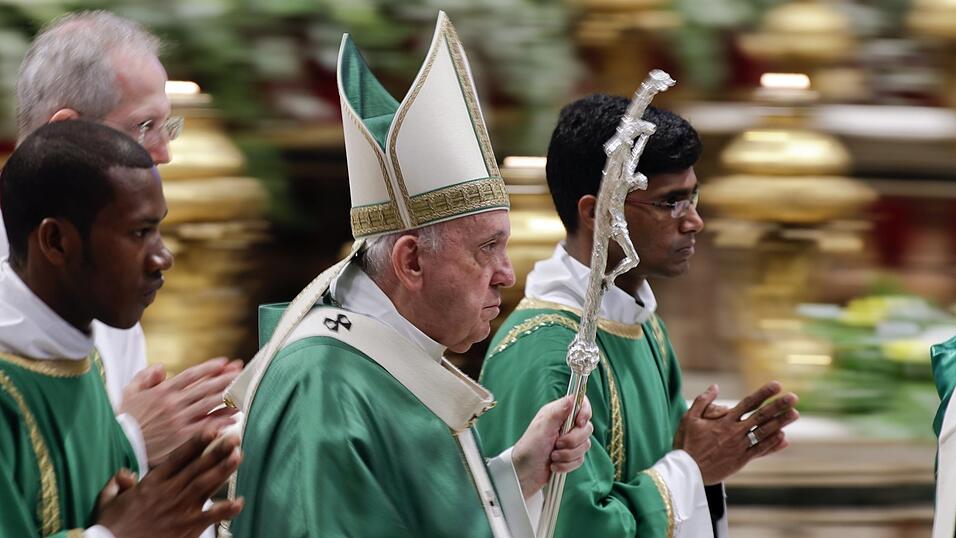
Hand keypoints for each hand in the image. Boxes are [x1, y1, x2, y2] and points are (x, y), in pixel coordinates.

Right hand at [96, 431, 243, 537]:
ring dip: (223, 470)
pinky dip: (226, 510)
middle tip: (235, 437)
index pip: (178, 458)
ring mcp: (180, 509)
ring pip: (205, 485)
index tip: (212, 430)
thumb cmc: (111, 528)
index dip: (196, 443)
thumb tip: (124, 473)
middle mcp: (168, 492)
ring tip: (238, 456)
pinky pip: (210, 516)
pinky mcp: (187, 528)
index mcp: (152, 483)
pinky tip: (239, 502)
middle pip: (197, 467)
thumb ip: (117, 483)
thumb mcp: (108, 501)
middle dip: (217, 451)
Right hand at [119, 357, 242, 465]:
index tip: (225, 362)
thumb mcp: (129, 392)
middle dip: (226, 378)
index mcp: (162, 391)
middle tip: (242, 371)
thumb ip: (145, 377)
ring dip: (228, 397)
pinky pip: (206, 427)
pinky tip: (234, 417)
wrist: (118, 446)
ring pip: (209, 405)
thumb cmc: (124, 420)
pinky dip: (221, 421)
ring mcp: (179, 420)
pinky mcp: (182, 438)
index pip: (192, 375)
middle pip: (206, 387)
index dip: (210, 368)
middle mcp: (174, 403)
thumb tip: (162, 367)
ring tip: (244, 391)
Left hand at [513, 396, 593, 498]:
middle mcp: (566, 425)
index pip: (581, 404)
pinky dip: (567, 464)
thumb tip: (572, 397)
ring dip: (568, 454)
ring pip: (585, 445)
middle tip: (557, 444)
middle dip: (573, 440)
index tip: (579, 423)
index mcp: (558, 414)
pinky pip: (580, 459)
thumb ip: (558, 411)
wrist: (525, 472)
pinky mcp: (571, 455)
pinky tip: (555, 464)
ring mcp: (570, 441)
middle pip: (587, 428)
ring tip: (553, 456)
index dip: (585, 413)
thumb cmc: (529, 448)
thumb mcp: (542, 427)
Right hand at [675, 381, 798, 484]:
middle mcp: (735, 432)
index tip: (777, 385)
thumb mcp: (689, 418)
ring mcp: (740, 446)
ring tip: (795, 414)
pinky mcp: (741, 460)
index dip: (763, 393)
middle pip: (761, 416)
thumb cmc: (687, 443)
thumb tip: (714, 386)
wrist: (688, 470)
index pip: (748, 403)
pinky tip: (784, 437)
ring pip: (765, 432)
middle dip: (778, 406)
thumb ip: (702, 401)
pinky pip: (760, 450)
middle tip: (793, 397)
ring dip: (781, 423)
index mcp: (724, 421)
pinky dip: (772, 444)